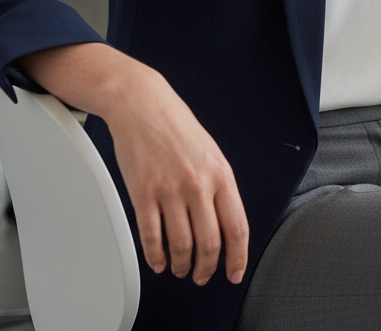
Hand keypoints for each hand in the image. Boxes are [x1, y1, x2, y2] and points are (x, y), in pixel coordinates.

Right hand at [20, 43, 248, 286]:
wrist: (143, 104)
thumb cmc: (177, 125)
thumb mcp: (211, 152)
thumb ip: (219, 185)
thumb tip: (224, 220)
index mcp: (220, 174)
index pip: (236, 226)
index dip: (237, 257)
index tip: (234, 272)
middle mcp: (198, 184)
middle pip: (209, 243)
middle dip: (207, 268)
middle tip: (202, 275)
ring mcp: (170, 190)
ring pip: (181, 245)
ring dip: (182, 265)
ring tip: (180, 269)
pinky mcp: (143, 193)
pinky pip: (151, 236)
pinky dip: (156, 256)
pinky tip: (158, 261)